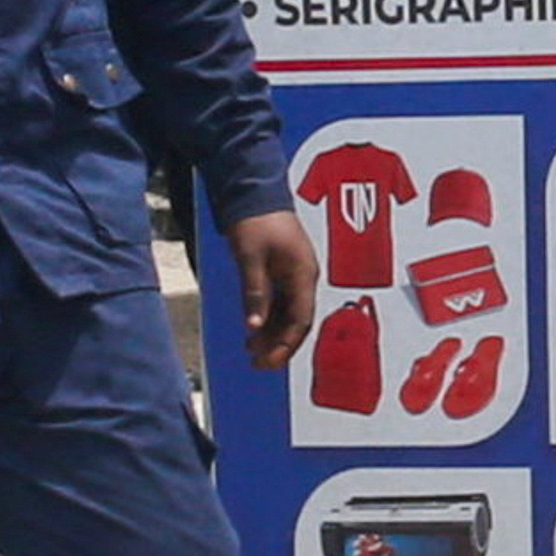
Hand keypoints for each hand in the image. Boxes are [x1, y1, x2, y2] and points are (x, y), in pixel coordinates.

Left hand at [222, 208, 324, 368]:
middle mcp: (305, 277)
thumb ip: (254, 293)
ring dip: (272, 334)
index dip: (286, 344)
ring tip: (252, 351)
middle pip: (298, 321)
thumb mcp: (250, 258)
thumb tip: (254, 326)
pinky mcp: (285, 271)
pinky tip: (254, 329)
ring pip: (289, 314)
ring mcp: (296, 274)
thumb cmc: (255, 222)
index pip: (300, 320)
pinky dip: (269, 318)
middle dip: (280, 344)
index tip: (268, 361)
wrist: (255, 192)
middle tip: (258, 363)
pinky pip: (281, 302)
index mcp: (303, 274)